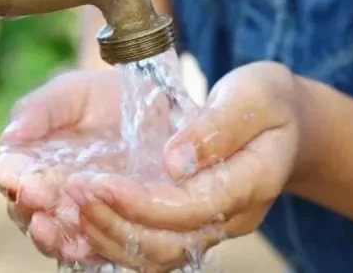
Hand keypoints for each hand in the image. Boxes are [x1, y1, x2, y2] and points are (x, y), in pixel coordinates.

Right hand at [0, 69, 127, 264]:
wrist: (147, 106)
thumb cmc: (99, 96)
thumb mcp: (71, 92)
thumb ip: (39, 109)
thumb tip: (11, 135)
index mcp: (27, 157)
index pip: (9, 172)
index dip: (14, 178)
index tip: (26, 179)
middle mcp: (44, 189)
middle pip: (25, 208)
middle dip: (31, 208)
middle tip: (43, 202)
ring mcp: (72, 210)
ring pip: (52, 233)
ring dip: (52, 236)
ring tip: (57, 229)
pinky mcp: (103, 224)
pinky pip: (87, 246)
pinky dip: (83, 249)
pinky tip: (85, 247)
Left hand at [62, 62, 309, 271]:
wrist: (285, 122)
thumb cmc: (269, 101)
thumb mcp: (253, 96)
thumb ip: (218, 127)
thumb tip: (174, 161)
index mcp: (252, 183)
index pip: (191, 207)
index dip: (142, 202)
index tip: (98, 182)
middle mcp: (231, 217)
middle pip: (167, 244)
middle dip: (114, 222)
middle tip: (72, 192)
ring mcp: (212, 226)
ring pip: (154, 256)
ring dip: (106, 235)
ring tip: (68, 205)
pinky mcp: (191, 225)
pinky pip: (149, 246)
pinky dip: (112, 237)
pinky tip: (81, 216)